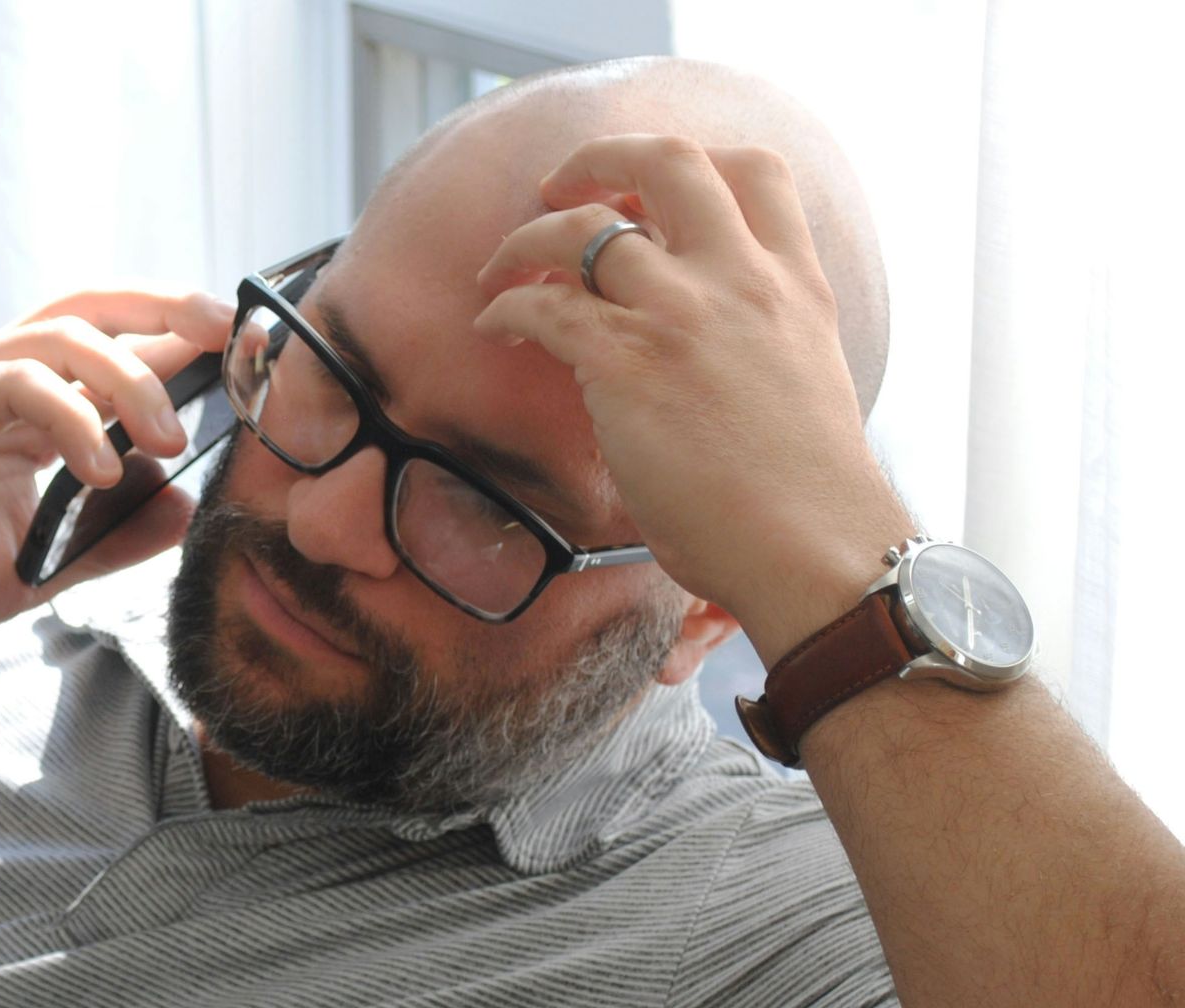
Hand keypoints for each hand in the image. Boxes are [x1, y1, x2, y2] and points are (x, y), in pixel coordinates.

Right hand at [0, 288, 235, 643]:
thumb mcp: (43, 564)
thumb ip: (111, 537)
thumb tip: (183, 508)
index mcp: (30, 407)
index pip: (113, 345)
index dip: (177, 338)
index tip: (241, 352)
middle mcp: (1, 379)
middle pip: (93, 308)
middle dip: (166, 308)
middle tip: (226, 335)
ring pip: (61, 337)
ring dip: (127, 379)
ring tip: (167, 436)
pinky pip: (14, 383)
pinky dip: (68, 415)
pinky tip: (99, 464)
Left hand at [472, 135, 912, 663]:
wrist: (815, 548)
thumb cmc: (805, 496)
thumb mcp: (802, 382)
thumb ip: (753, 340)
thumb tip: (689, 351)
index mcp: (794, 285)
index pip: (755, 171)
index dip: (693, 161)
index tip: (648, 185)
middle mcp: (740, 280)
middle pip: (668, 160)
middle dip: (600, 156)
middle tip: (559, 185)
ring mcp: (681, 314)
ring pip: (585, 226)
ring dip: (527, 237)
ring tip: (500, 267)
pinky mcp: (625, 361)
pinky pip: (542, 303)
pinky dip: (506, 305)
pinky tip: (494, 325)